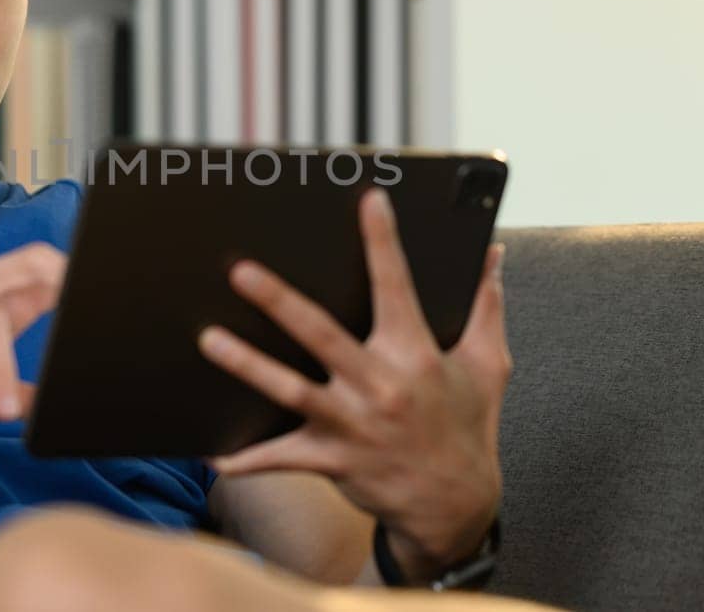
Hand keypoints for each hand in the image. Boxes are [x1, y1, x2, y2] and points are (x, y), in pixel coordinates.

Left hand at [196, 188, 510, 570]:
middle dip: (280, 302)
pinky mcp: (333, 459)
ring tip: (209, 341)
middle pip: (322, 335)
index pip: (397, 286)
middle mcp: (380, 386)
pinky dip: (248, 459)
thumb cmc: (469, 425)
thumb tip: (494, 252)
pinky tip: (213, 455)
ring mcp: (352, 424)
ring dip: (248, 366)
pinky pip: (283, 458)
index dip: (384, 241)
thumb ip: (487, 305)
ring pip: (290, 390)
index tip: (369, 200)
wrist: (456, 505)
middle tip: (241, 272)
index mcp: (416, 354)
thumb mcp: (489, 364)